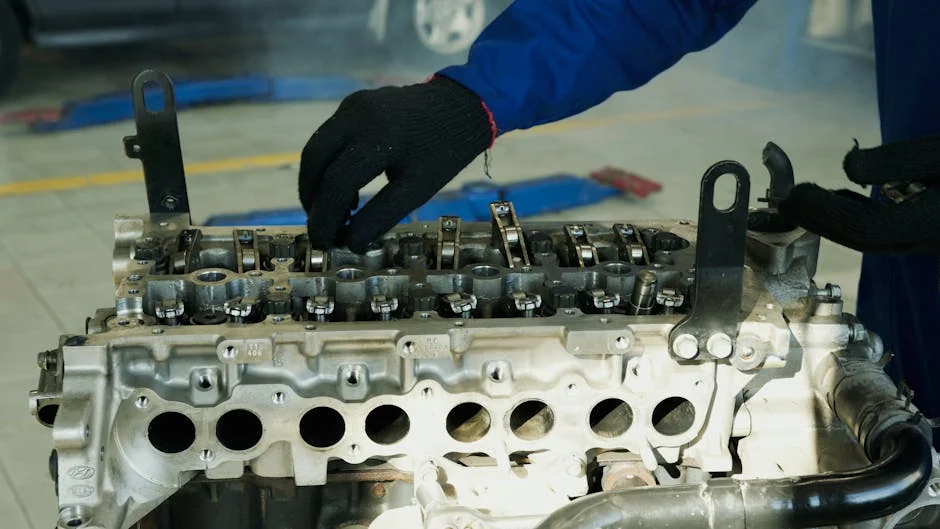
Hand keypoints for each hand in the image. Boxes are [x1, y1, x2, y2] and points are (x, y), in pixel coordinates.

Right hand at [298, 76, 493, 252]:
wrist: (460, 104)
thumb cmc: (443, 151)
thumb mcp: (417, 189)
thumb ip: (381, 216)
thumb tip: (350, 243)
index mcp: (377, 138)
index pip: (336, 183)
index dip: (326, 217)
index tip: (325, 242)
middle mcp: (356, 116)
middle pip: (314, 161)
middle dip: (312, 198)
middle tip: (322, 227)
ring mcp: (351, 105)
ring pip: (316, 147)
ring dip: (317, 182)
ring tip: (335, 212)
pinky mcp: (352, 103)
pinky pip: (329, 137)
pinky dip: (329, 164)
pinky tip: (346, 188)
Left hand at [778, 136, 939, 253]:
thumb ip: (897, 161)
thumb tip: (848, 165)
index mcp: (927, 224)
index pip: (863, 227)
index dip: (824, 212)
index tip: (795, 195)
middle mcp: (923, 240)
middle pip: (861, 238)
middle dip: (819, 220)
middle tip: (786, 203)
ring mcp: (923, 241)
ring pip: (870, 238)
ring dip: (832, 220)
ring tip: (802, 199)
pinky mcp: (922, 232)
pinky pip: (882, 232)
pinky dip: (853, 216)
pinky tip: (838, 200)